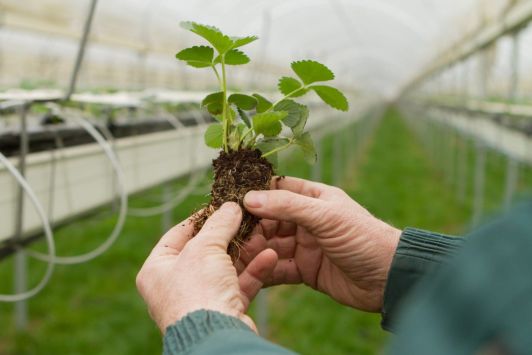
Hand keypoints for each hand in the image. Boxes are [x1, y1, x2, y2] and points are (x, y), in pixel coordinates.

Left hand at [136, 202, 277, 332]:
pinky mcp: (223, 310)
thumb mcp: (205, 248)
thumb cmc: (197, 291)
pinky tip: (270, 256)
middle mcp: (175, 285)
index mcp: (157, 269)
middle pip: (204, 251)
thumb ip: (219, 224)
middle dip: (228, 234)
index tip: (219, 205)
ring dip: (245, 251)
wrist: (215, 337)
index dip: (200, 218)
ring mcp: (200, 298)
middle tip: (244, 216)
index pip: (177, 235)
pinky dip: (255, 271)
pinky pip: (239, 285)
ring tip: (261, 233)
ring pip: (225, 268)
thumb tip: (230, 206)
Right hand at [239, 177, 400, 311]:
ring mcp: (304, 245)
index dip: (254, 194)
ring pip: (270, 245)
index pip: (276, 190)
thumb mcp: (326, 216)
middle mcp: (306, 220)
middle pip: (268, 220)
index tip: (229, 200)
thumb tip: (249, 198)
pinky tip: (250, 273)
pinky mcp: (305, 270)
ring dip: (254, 250)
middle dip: (250, 228)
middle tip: (228, 236)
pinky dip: (264, 270)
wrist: (389, 279)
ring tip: (235, 256)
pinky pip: (278, 268)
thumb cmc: (364, 237)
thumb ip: (287, 206)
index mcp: (313, 198)